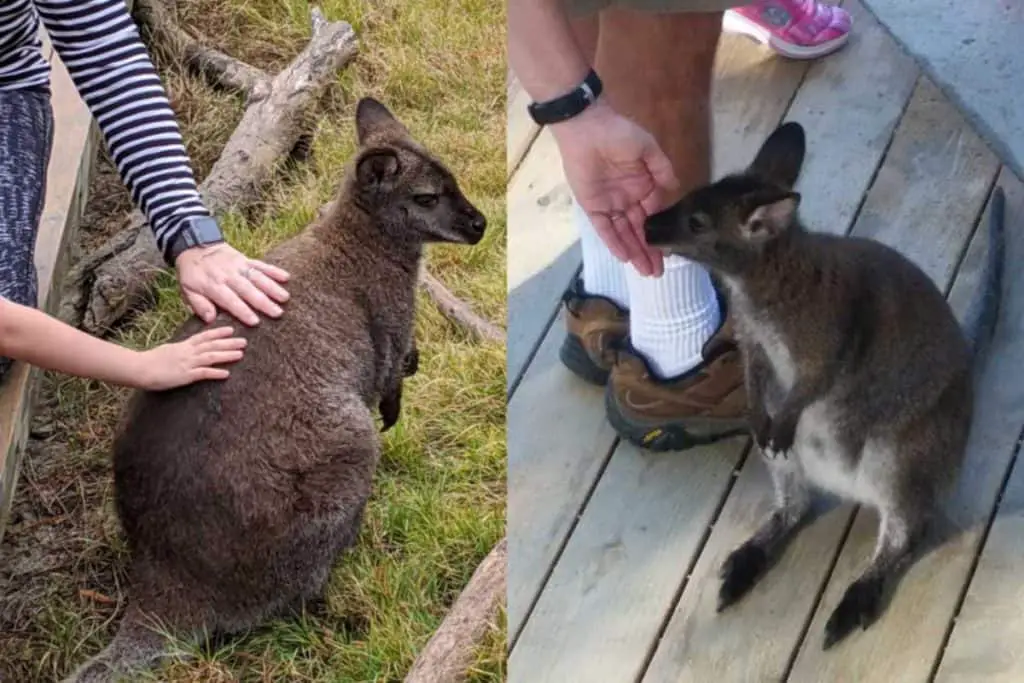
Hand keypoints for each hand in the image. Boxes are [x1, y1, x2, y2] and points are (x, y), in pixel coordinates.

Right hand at [138, 326, 246, 390]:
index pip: (204, 336)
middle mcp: (187, 352)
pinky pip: (203, 373)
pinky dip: (215, 373)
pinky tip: (226, 374)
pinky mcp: (185, 376)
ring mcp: (187, 363)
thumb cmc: (150, 361)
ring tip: (241, 354)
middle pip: (212, 345)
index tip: (231, 329)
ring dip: (227, 355)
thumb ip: (180, 349)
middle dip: (229, 343)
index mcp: (183, 345)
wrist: (139, 368)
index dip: (218, 332)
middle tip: (245, 341)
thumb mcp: (168, 350)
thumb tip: (187, 347)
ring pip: (211, 357)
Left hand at [175, 243, 290, 325]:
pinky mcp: (246, 259)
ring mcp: (239, 266)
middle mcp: (229, 276)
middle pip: (248, 290)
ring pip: (258, 278)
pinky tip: (286, 277)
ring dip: (272, 288)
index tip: (255, 322)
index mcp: (213, 285)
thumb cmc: (192, 273)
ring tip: (285, 298)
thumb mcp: (187, 290)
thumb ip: (199, 304)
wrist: (194, 245)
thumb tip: (210, 319)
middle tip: (277, 313)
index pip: (230, 300)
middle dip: (263, 302)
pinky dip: (274, 270)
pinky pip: (261, 265)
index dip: (242, 311)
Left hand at [552, 100, 678, 276]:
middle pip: (640, 230)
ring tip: (646, 272)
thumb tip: (676, 188)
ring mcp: (610, 204)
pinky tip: (625, 258)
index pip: (654, 215)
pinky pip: (605, 229)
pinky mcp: (593, 207)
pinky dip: (614, 242)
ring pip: (624, 234)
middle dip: (649, 251)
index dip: (661, 233)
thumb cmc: (619, 133)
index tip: (671, 251)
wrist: (586, 128)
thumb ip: (662, 170)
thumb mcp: (648, 148)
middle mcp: (629, 199)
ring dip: (635, 252)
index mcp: (644, 185)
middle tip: (658, 272)